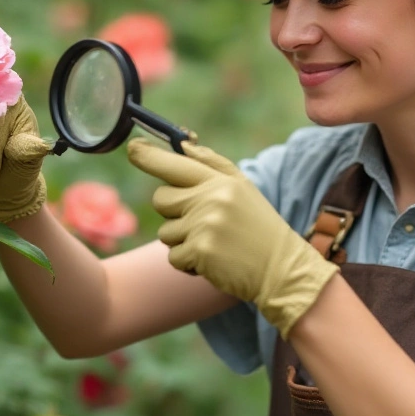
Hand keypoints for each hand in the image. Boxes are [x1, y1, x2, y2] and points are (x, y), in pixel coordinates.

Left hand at [126, 138, 338, 337]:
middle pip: (161, 199)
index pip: (175, 163)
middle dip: (173, 213)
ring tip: (213, 244)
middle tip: (201, 223)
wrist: (282, 269)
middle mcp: (210, 198)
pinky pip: (173, 257)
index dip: (148, 156)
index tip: (132, 149)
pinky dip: (187, 264)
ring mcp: (204, 224)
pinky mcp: (199, 251)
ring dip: (182, 242)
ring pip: (165, 232)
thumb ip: (212, 165)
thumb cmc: (259, 228)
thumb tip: (181, 146)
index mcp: (221, 181)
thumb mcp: (243, 189)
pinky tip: (212, 262)